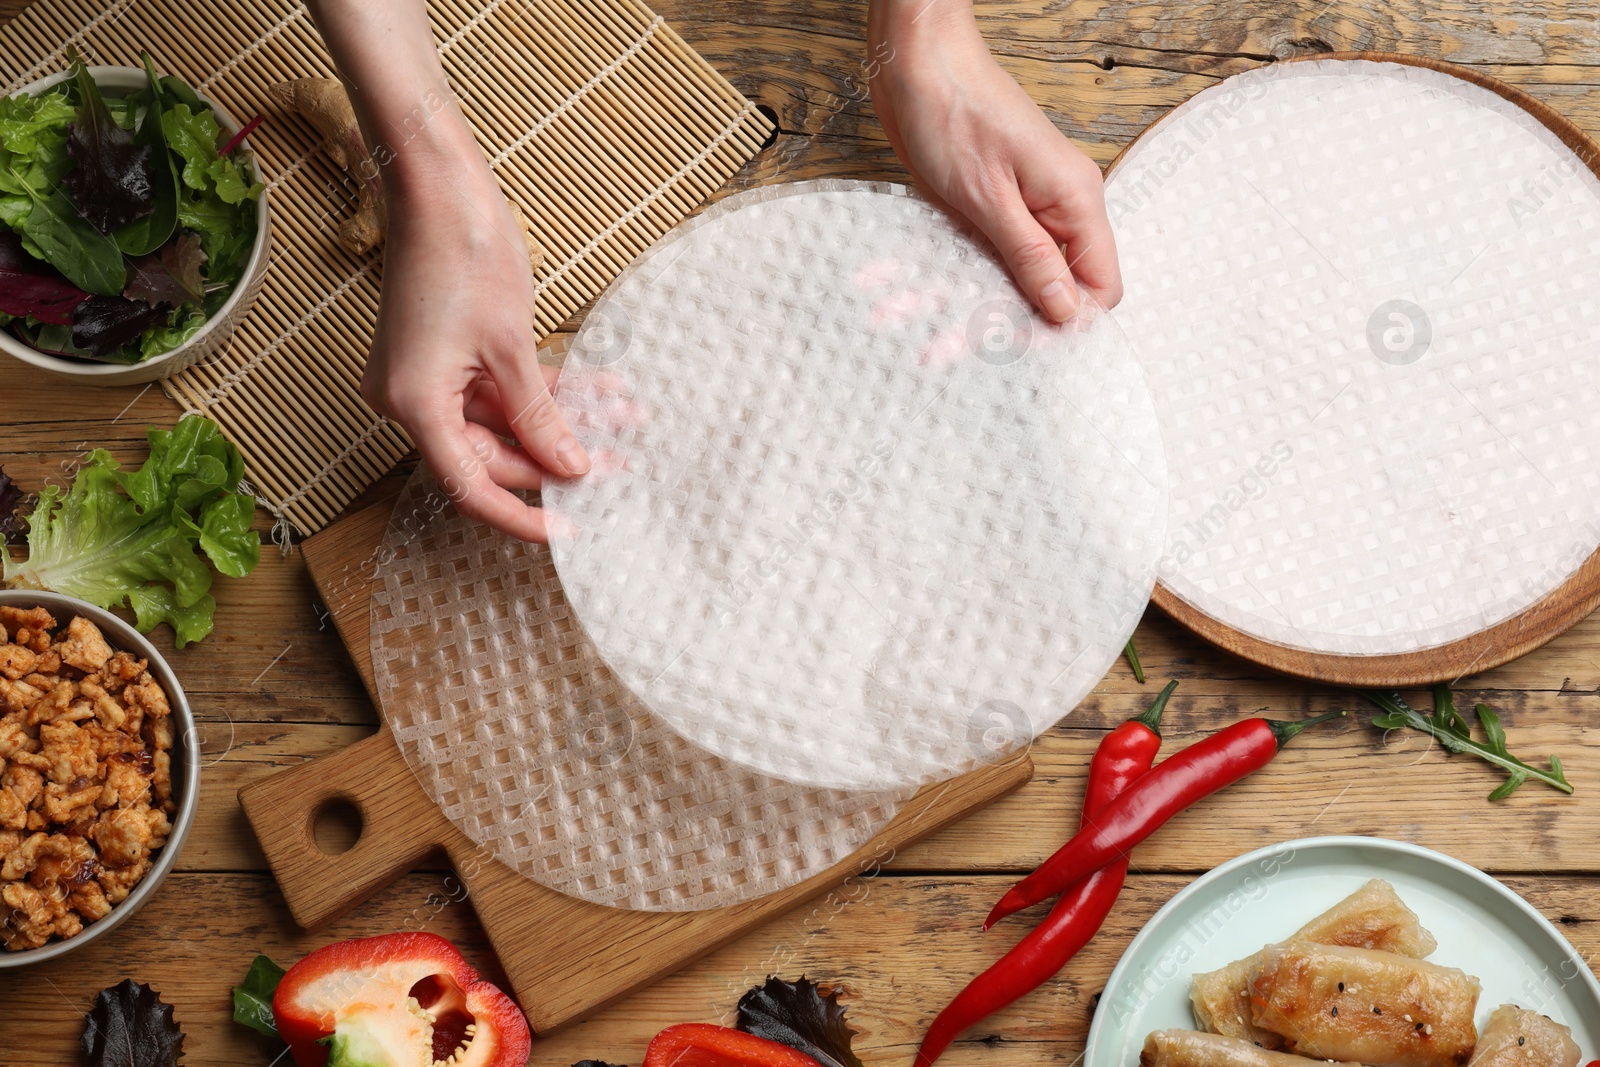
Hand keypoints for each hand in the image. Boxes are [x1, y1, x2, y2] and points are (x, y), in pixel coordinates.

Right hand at [310, 0, 588, 543]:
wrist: (436, 184)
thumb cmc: (463, 252)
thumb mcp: (513, 346)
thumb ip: (541, 416)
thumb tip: (571, 470)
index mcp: (416, 405)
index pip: (472, 488)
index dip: (524, 516)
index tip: (570, 531)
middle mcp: (412, 399)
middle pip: (492, 456)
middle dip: (559, 458)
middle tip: (620, 462)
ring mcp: (428, 377)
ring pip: (503, 422)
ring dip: (562, 420)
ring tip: (624, 418)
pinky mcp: (446, 355)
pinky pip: (498, 389)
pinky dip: (545, 391)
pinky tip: (600, 389)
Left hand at [867, 0, 1120, 320]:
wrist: (915, 62)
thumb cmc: (954, 112)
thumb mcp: (990, 198)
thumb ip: (1031, 257)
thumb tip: (1066, 310)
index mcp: (1074, 201)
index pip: (1099, 285)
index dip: (1067, 322)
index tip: (1024, 349)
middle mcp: (1056, 208)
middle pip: (1048, 288)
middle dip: (998, 322)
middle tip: (947, 352)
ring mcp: (1021, 207)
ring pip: (1002, 277)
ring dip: (956, 304)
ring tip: (906, 326)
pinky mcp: (987, 207)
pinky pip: (974, 255)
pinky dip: (940, 275)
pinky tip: (898, 293)